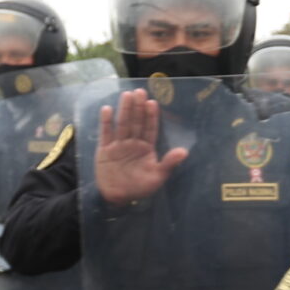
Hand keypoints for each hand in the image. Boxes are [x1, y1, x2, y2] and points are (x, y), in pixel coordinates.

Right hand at [93, 88, 187, 205]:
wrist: (117, 198)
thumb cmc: (139, 188)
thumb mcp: (157, 177)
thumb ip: (169, 163)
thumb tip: (184, 152)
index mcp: (146, 148)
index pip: (150, 128)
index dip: (151, 116)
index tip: (153, 103)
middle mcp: (133, 143)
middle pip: (136, 122)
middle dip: (138, 108)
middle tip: (140, 92)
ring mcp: (118, 144)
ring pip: (122, 124)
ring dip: (125, 110)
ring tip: (127, 95)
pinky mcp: (105, 149)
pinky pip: (106, 133)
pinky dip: (106, 122)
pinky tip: (107, 109)